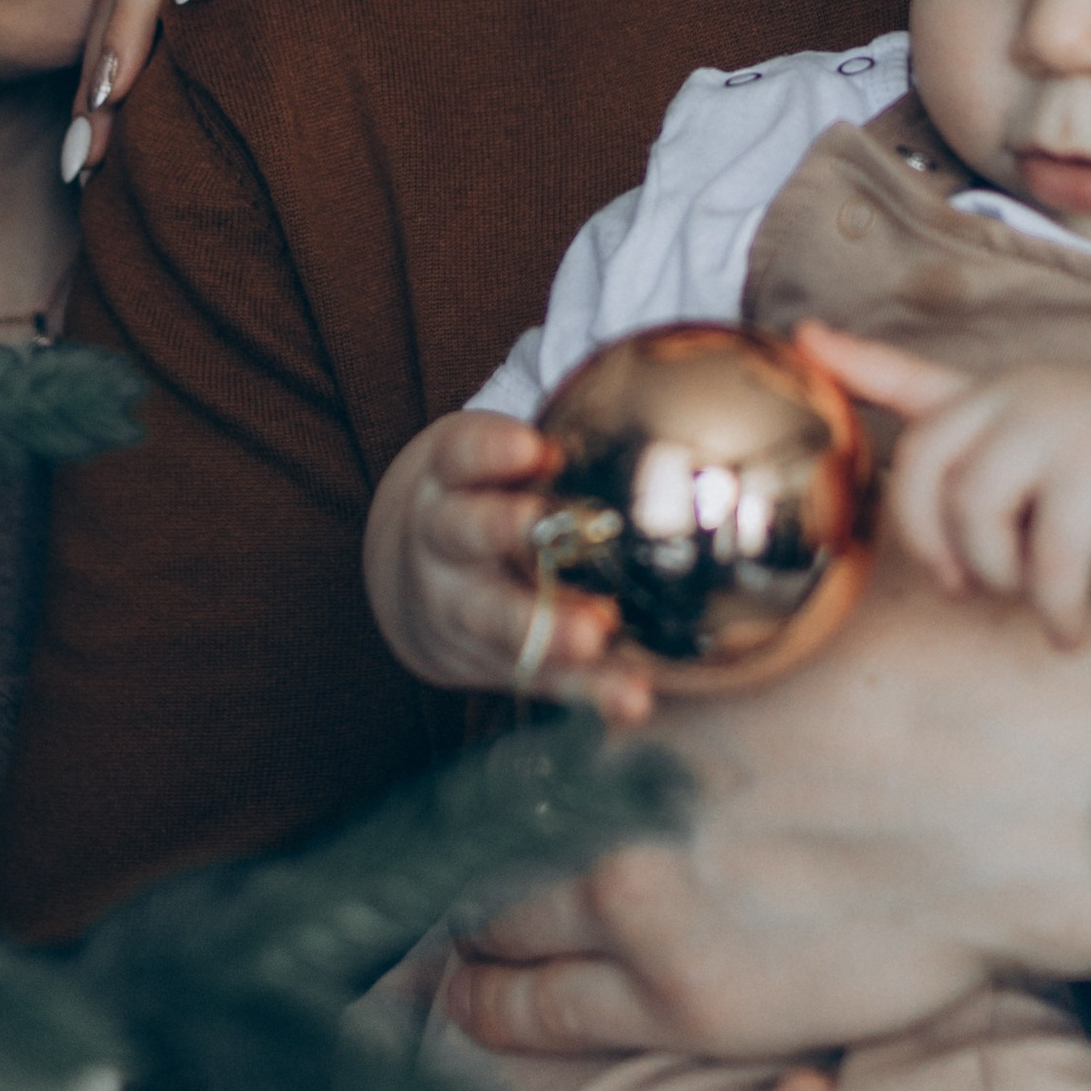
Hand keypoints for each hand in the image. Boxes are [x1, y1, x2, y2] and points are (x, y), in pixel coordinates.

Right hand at [364, 413, 650, 721]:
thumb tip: (673, 392)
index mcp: (450, 479)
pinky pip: (538, 678)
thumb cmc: (487, 498)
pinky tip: (631, 698)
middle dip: (508, 535)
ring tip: (596, 633)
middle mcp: (444, 542)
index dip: (491, 451)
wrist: (418, 583)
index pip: (461, 455)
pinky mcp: (489, 662)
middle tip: (543, 529)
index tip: (532, 448)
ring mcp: (459, 606)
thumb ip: (545, 443)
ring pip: (495, 618)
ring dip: (547, 627)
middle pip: (465, 535)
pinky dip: (585, 690)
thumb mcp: (492, 458)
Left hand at [445, 536, 1090, 1058]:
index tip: (508, 764)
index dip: (510, 748)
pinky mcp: (684, 1001)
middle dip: (469, 840)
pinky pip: (538, 1015)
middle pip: (489, 821)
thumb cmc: (968, 682)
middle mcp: (622, 790)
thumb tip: (758, 495)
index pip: (526, 723)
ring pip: (493, 921)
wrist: (1055, 805)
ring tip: (453, 938)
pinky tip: (467, 1002)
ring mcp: (642, 903)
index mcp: (654, 686)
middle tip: (455, 857)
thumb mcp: (851, 589)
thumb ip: (773, 573)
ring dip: (468, 925)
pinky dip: (490, 1007)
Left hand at [804, 323, 1090, 645]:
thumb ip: (985, 451)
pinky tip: (1067, 627)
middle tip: (961, 584)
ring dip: (997, 577)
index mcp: (997, 393)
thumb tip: (928, 495)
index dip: (852, 362)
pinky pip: (1050, 557)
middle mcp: (1017, 399)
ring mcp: (1059, 430)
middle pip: (923, 471)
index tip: (802, 339)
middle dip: (928, 541)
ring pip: (977, 517)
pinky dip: (1053, 605)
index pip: (910, 374)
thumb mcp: (1049, 431)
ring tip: (1033, 597)